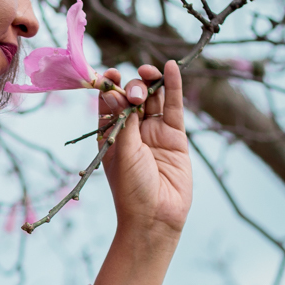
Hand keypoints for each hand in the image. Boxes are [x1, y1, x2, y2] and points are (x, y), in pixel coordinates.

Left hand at [97, 59, 191, 237]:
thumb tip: (115, 91)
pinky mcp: (175, 136)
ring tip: (150, 71)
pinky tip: (172, 67)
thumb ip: (124, 120)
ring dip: (150, 81)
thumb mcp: (122, 152)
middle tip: (135, 95)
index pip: (109, 103)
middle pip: (133, 96)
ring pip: (153, 98)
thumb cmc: (132, 190)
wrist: (156, 217)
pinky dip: (173, 86)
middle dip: (133, 87)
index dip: (109, 87)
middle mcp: (132, 131)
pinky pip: (174, 106)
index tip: (109, 76)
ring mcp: (154, 132)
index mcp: (110, 136)